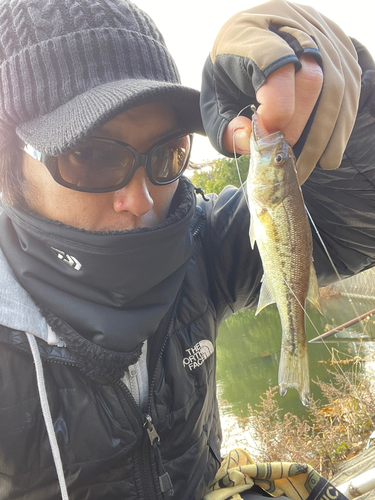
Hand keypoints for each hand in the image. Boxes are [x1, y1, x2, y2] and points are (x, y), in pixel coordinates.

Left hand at [200, 0, 360, 183]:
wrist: (247, 46)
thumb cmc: (229, 78)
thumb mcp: (213, 103)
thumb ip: (225, 129)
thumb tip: (252, 143)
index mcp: (251, 34)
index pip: (275, 66)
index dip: (274, 109)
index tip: (264, 137)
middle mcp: (291, 27)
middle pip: (312, 79)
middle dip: (299, 126)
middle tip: (284, 154)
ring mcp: (321, 35)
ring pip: (338, 88)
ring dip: (325, 136)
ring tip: (306, 167)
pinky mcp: (339, 50)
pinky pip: (350, 91)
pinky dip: (339, 127)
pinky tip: (326, 153)